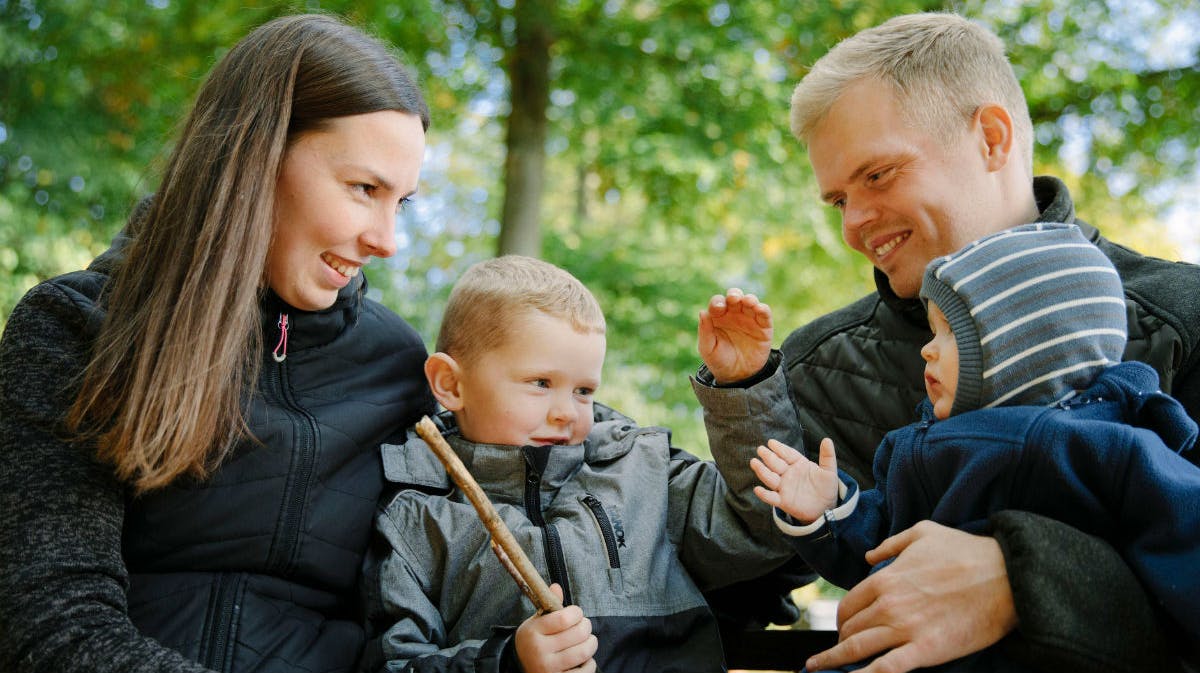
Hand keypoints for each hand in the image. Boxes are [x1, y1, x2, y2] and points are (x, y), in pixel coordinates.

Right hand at [514, 584, 597, 672]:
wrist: (519, 666)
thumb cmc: (533, 641)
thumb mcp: (536, 622)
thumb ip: (548, 604)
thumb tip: (556, 586)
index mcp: (533, 632)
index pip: (564, 618)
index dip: (576, 613)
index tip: (576, 613)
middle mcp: (540, 651)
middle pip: (578, 634)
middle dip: (586, 626)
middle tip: (583, 626)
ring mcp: (549, 668)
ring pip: (584, 651)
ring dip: (591, 643)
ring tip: (586, 641)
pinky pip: (586, 670)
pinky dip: (590, 663)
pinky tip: (583, 659)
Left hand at [697, 288, 772, 382]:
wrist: (738, 377)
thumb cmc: (719, 361)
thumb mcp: (708, 349)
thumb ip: (704, 331)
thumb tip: (702, 312)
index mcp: (718, 317)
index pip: (717, 303)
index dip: (718, 302)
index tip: (719, 309)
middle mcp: (734, 314)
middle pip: (734, 296)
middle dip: (734, 294)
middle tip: (734, 299)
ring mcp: (749, 319)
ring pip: (750, 301)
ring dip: (749, 299)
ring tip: (748, 302)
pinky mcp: (763, 327)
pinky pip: (765, 314)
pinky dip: (763, 309)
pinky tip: (759, 309)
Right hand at [750, 438, 838, 522]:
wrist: (826, 507)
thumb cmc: (826, 487)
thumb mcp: (829, 471)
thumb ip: (827, 456)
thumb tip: (827, 439)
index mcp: (799, 464)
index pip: (788, 454)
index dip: (780, 448)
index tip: (771, 442)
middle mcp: (789, 474)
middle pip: (776, 464)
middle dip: (768, 456)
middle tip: (760, 449)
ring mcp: (785, 487)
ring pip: (770, 478)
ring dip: (762, 471)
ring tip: (754, 462)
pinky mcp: (783, 501)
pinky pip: (772, 497)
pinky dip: (764, 495)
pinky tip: (757, 489)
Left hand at [805, 521, 1016, 672]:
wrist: (1007, 577)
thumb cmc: (967, 552)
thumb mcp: (923, 532)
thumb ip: (891, 544)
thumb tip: (870, 556)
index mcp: (885, 578)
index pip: (849, 604)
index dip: (842, 618)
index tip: (843, 626)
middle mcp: (889, 604)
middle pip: (851, 628)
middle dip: (841, 641)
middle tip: (839, 650)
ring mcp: (906, 629)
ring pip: (859, 649)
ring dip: (837, 660)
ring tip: (821, 669)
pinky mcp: (926, 650)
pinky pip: (885, 669)